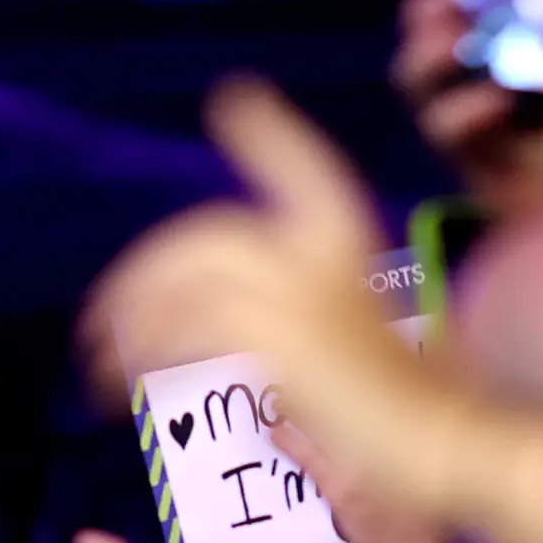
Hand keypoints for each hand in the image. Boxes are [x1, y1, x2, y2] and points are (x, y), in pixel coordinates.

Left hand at [87, 82, 489, 540]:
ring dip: (130, 324)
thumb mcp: (351, 339)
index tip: (235, 98)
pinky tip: (129, 382)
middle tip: (99, 325)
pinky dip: (147, 353)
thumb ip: (293, 307)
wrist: (443, 444)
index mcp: (348, 236)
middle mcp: (323, 246)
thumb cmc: (406, 412)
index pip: (301, 163)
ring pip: (185, 281)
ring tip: (103, 367)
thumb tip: (208, 312)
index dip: (267, 133)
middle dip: (142, 278)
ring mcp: (301, 286)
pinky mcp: (280, 334)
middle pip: (205, 237)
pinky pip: (187, 328)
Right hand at [390, 0, 542, 223]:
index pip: (463, 9)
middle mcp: (477, 86)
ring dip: (426, 53)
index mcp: (509, 57)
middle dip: (425, 14)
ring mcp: (467, 124)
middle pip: (422, 38)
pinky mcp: (465, 163)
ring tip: (456, 42)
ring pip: (414, 80)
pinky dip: (466, 108)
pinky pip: (443, 127)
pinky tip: (499, 103)